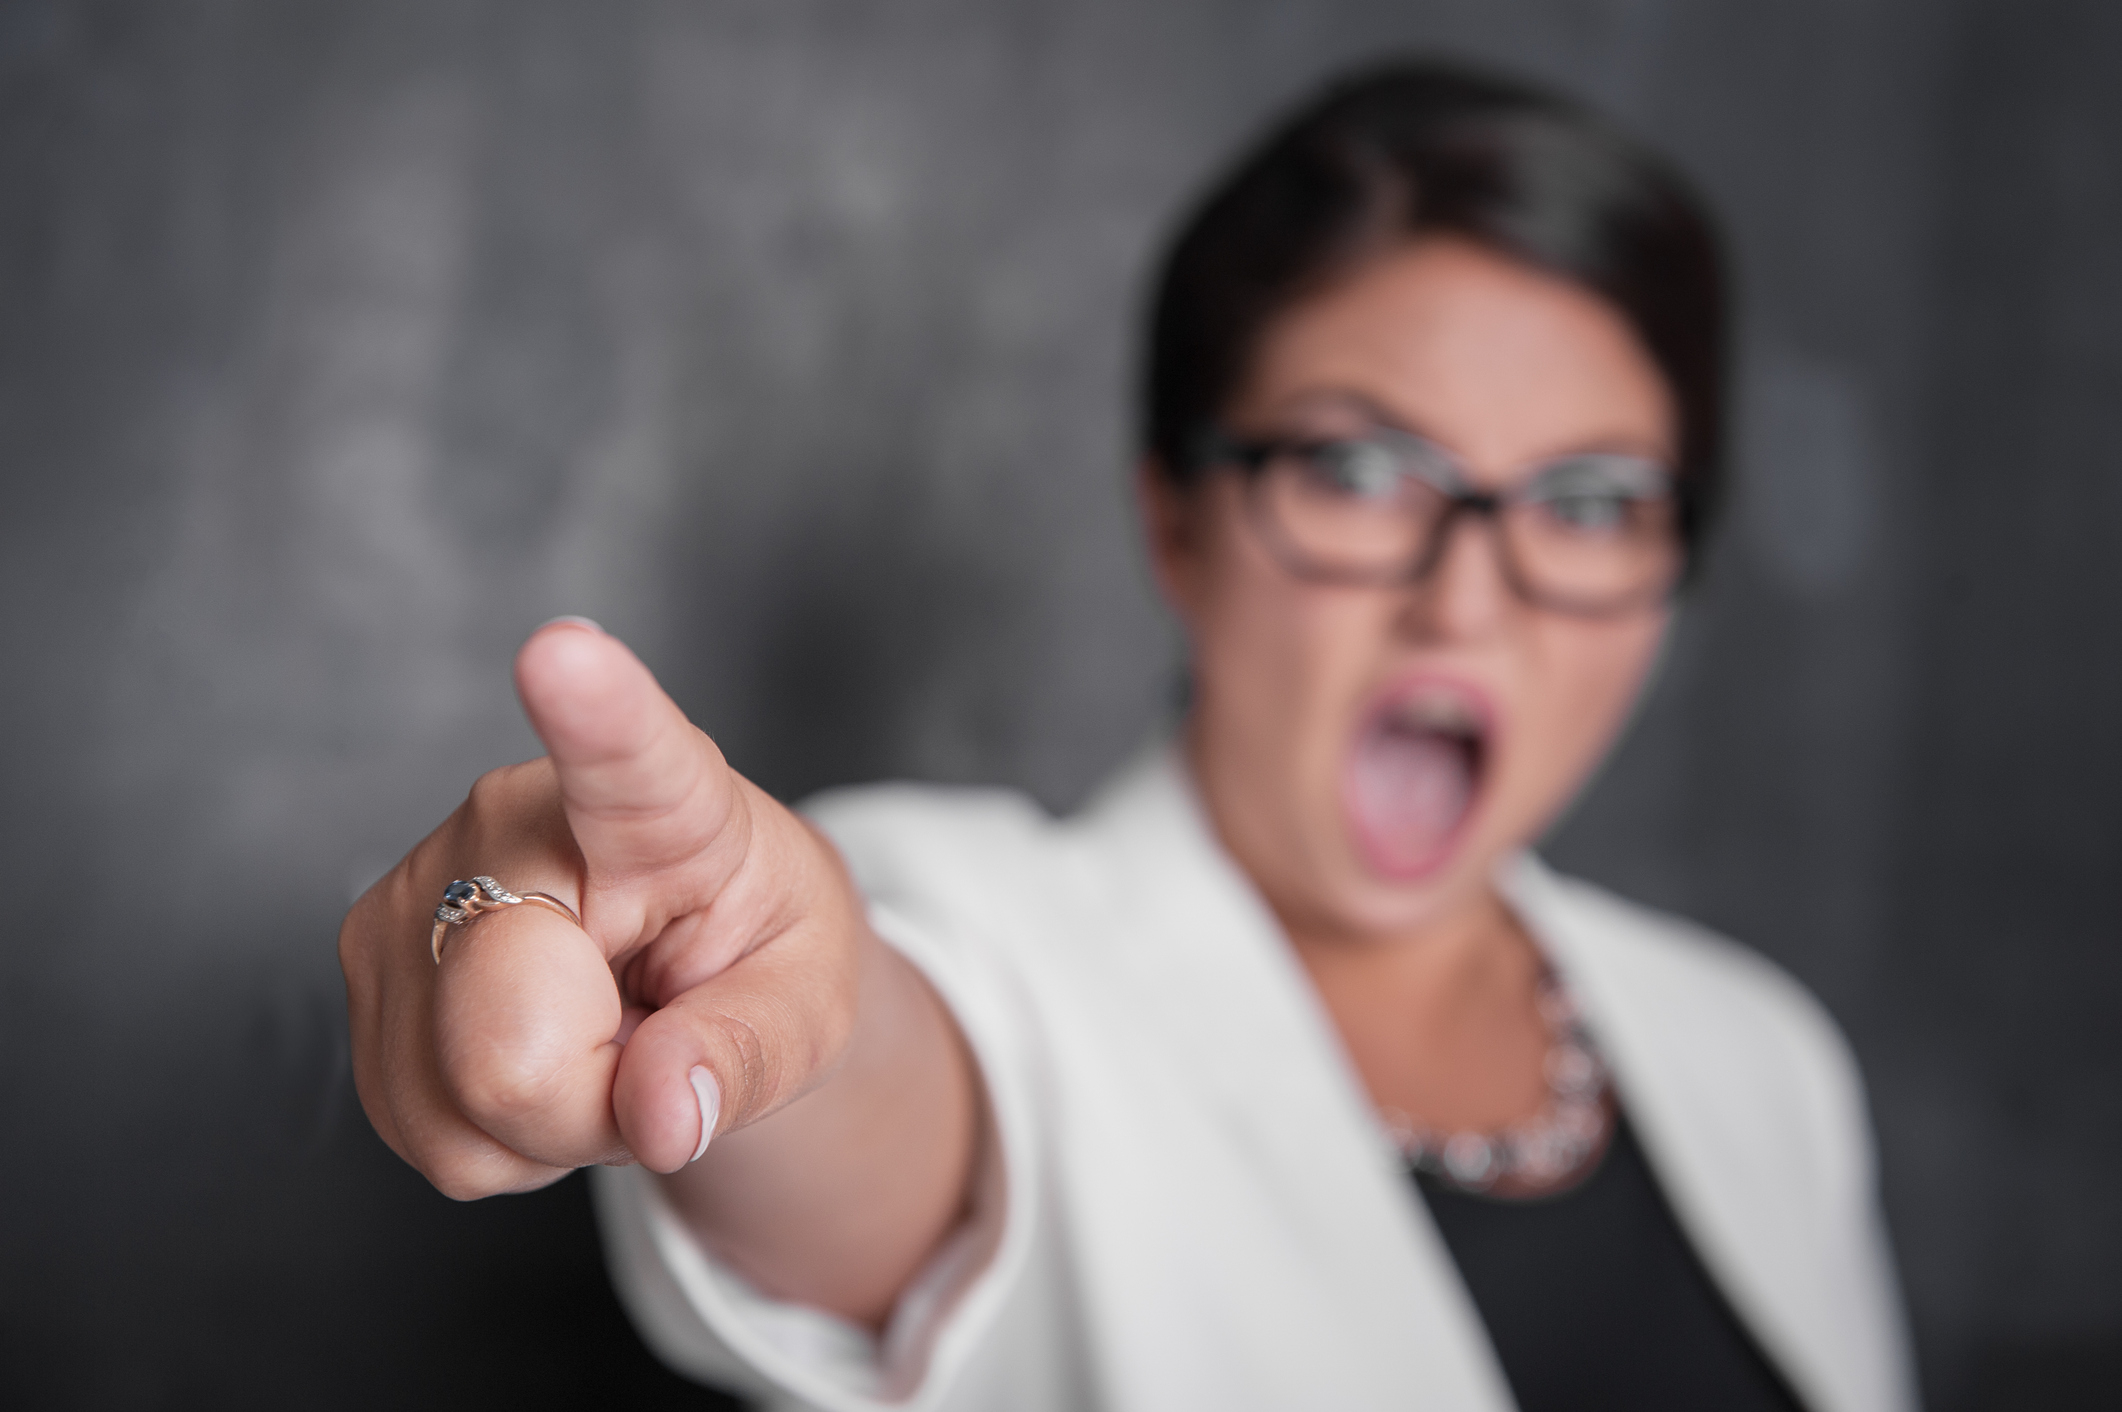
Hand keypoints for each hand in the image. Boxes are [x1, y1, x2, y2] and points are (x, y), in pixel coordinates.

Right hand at [339, 621, 865, 1195]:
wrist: (701, 960)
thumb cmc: (762, 954)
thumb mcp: (807, 1008)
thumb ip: (747, 1054)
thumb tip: (660, 1114)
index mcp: (661, 805)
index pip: (622, 754)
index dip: (591, 710)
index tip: (563, 651)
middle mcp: (510, 820)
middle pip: (507, 1047)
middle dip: (590, 1103)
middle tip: (648, 1047)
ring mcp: (414, 890)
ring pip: (455, 1102)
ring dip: (543, 1123)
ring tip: (598, 1038)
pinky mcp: (366, 962)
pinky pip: (426, 1128)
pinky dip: (496, 1135)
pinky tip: (538, 1056)